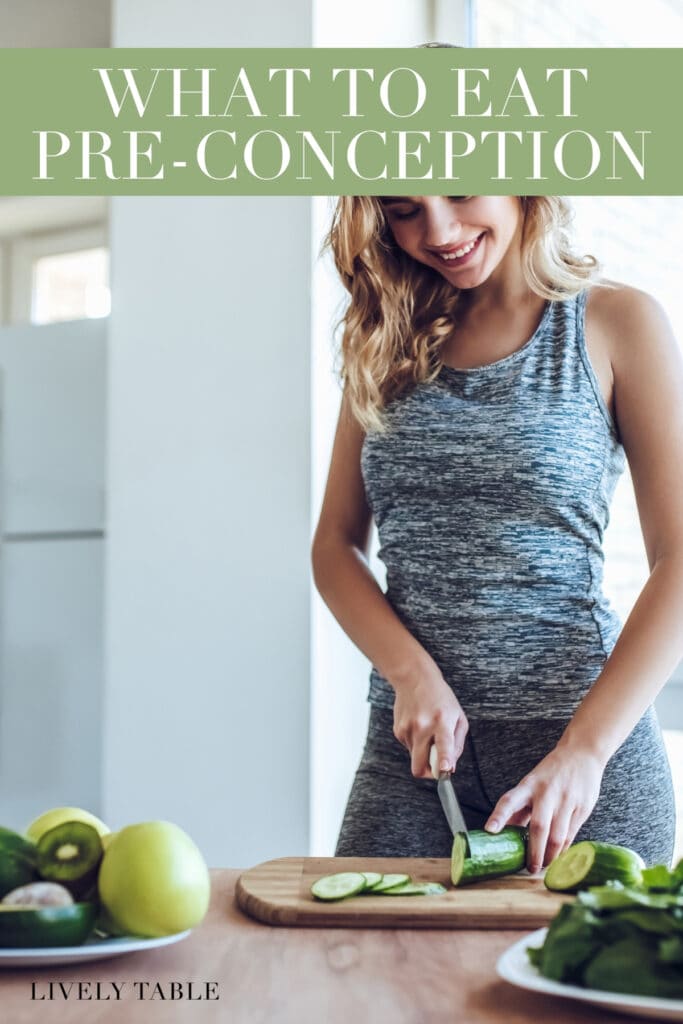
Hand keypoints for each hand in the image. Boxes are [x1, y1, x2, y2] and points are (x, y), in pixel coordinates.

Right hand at [392, 671, 468, 778]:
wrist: (414, 678)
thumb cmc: (441, 698)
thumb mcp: (458, 717)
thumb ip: (457, 744)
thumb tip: (450, 768)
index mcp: (442, 721)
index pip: (443, 745)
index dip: (443, 760)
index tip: (444, 769)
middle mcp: (422, 726)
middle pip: (420, 765)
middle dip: (429, 772)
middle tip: (437, 764)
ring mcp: (407, 729)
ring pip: (415, 758)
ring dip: (423, 752)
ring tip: (429, 731)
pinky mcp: (398, 730)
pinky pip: (409, 748)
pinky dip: (416, 743)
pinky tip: (419, 726)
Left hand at [484, 745, 604, 873]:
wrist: (582, 753)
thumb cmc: (551, 773)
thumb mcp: (531, 784)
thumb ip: (519, 808)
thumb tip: (503, 832)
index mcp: (528, 785)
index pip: (509, 800)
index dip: (498, 816)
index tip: (489, 830)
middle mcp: (546, 792)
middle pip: (538, 827)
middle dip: (534, 852)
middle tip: (530, 868)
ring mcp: (566, 800)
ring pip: (557, 836)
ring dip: (550, 856)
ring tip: (545, 865)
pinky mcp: (582, 808)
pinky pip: (571, 835)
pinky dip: (564, 849)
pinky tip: (559, 856)